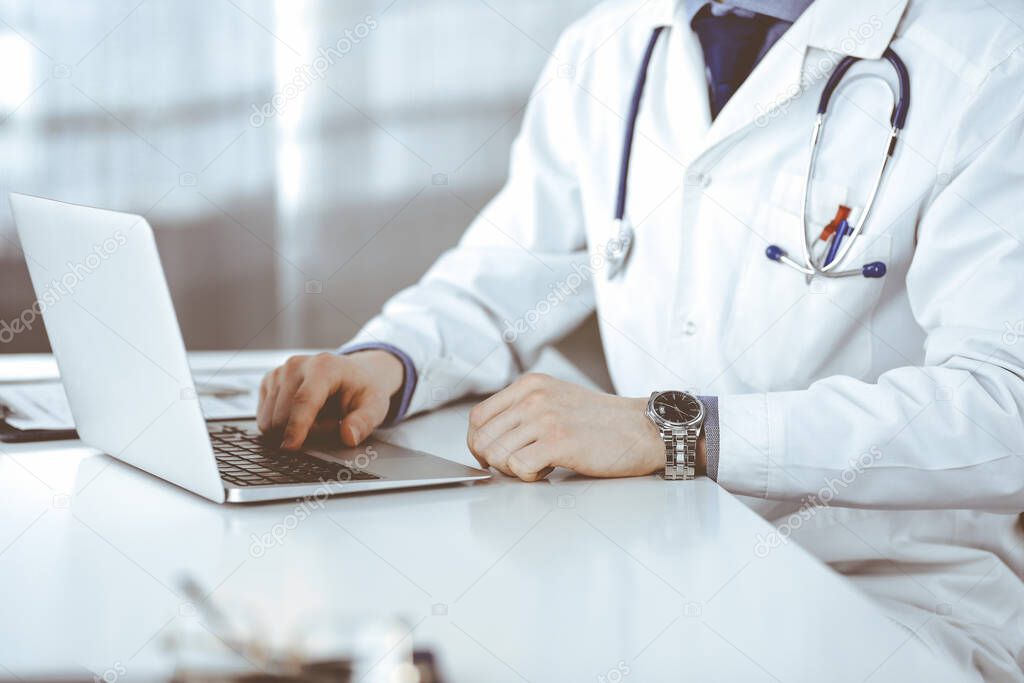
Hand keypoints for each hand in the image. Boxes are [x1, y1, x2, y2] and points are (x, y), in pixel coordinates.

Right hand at [257, 351, 403, 449]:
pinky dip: (283, 423)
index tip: (290, 446)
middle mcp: (296, 365)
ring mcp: (279, 372)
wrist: (354, 374)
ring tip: (318, 415)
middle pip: (284, 415)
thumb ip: (364, 422)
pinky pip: (264, 418)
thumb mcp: (375, 406)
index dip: (296, 426)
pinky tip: (302, 412)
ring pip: (271, 420)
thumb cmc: (362, 390)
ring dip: (293, 428)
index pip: (304, 400)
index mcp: (324, 367)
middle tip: (330, 422)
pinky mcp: (268, 381)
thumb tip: (348, 436)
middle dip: (306, 431)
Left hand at [467, 373, 697, 480]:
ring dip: (514, 469)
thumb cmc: (601, 421)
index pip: (478, 417)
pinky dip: (528, 476)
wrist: (642, 429)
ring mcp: (545, 417)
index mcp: (529, 384)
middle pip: (482, 438)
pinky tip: (549, 469)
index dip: (479, 443)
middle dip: (494, 460)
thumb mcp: (555, 400)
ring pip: (497, 454)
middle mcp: (533, 397)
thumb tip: (488, 439)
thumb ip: (522, 411)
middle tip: (520, 464)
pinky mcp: (558, 441)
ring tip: (540, 464)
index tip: (493, 456)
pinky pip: (518, 467)